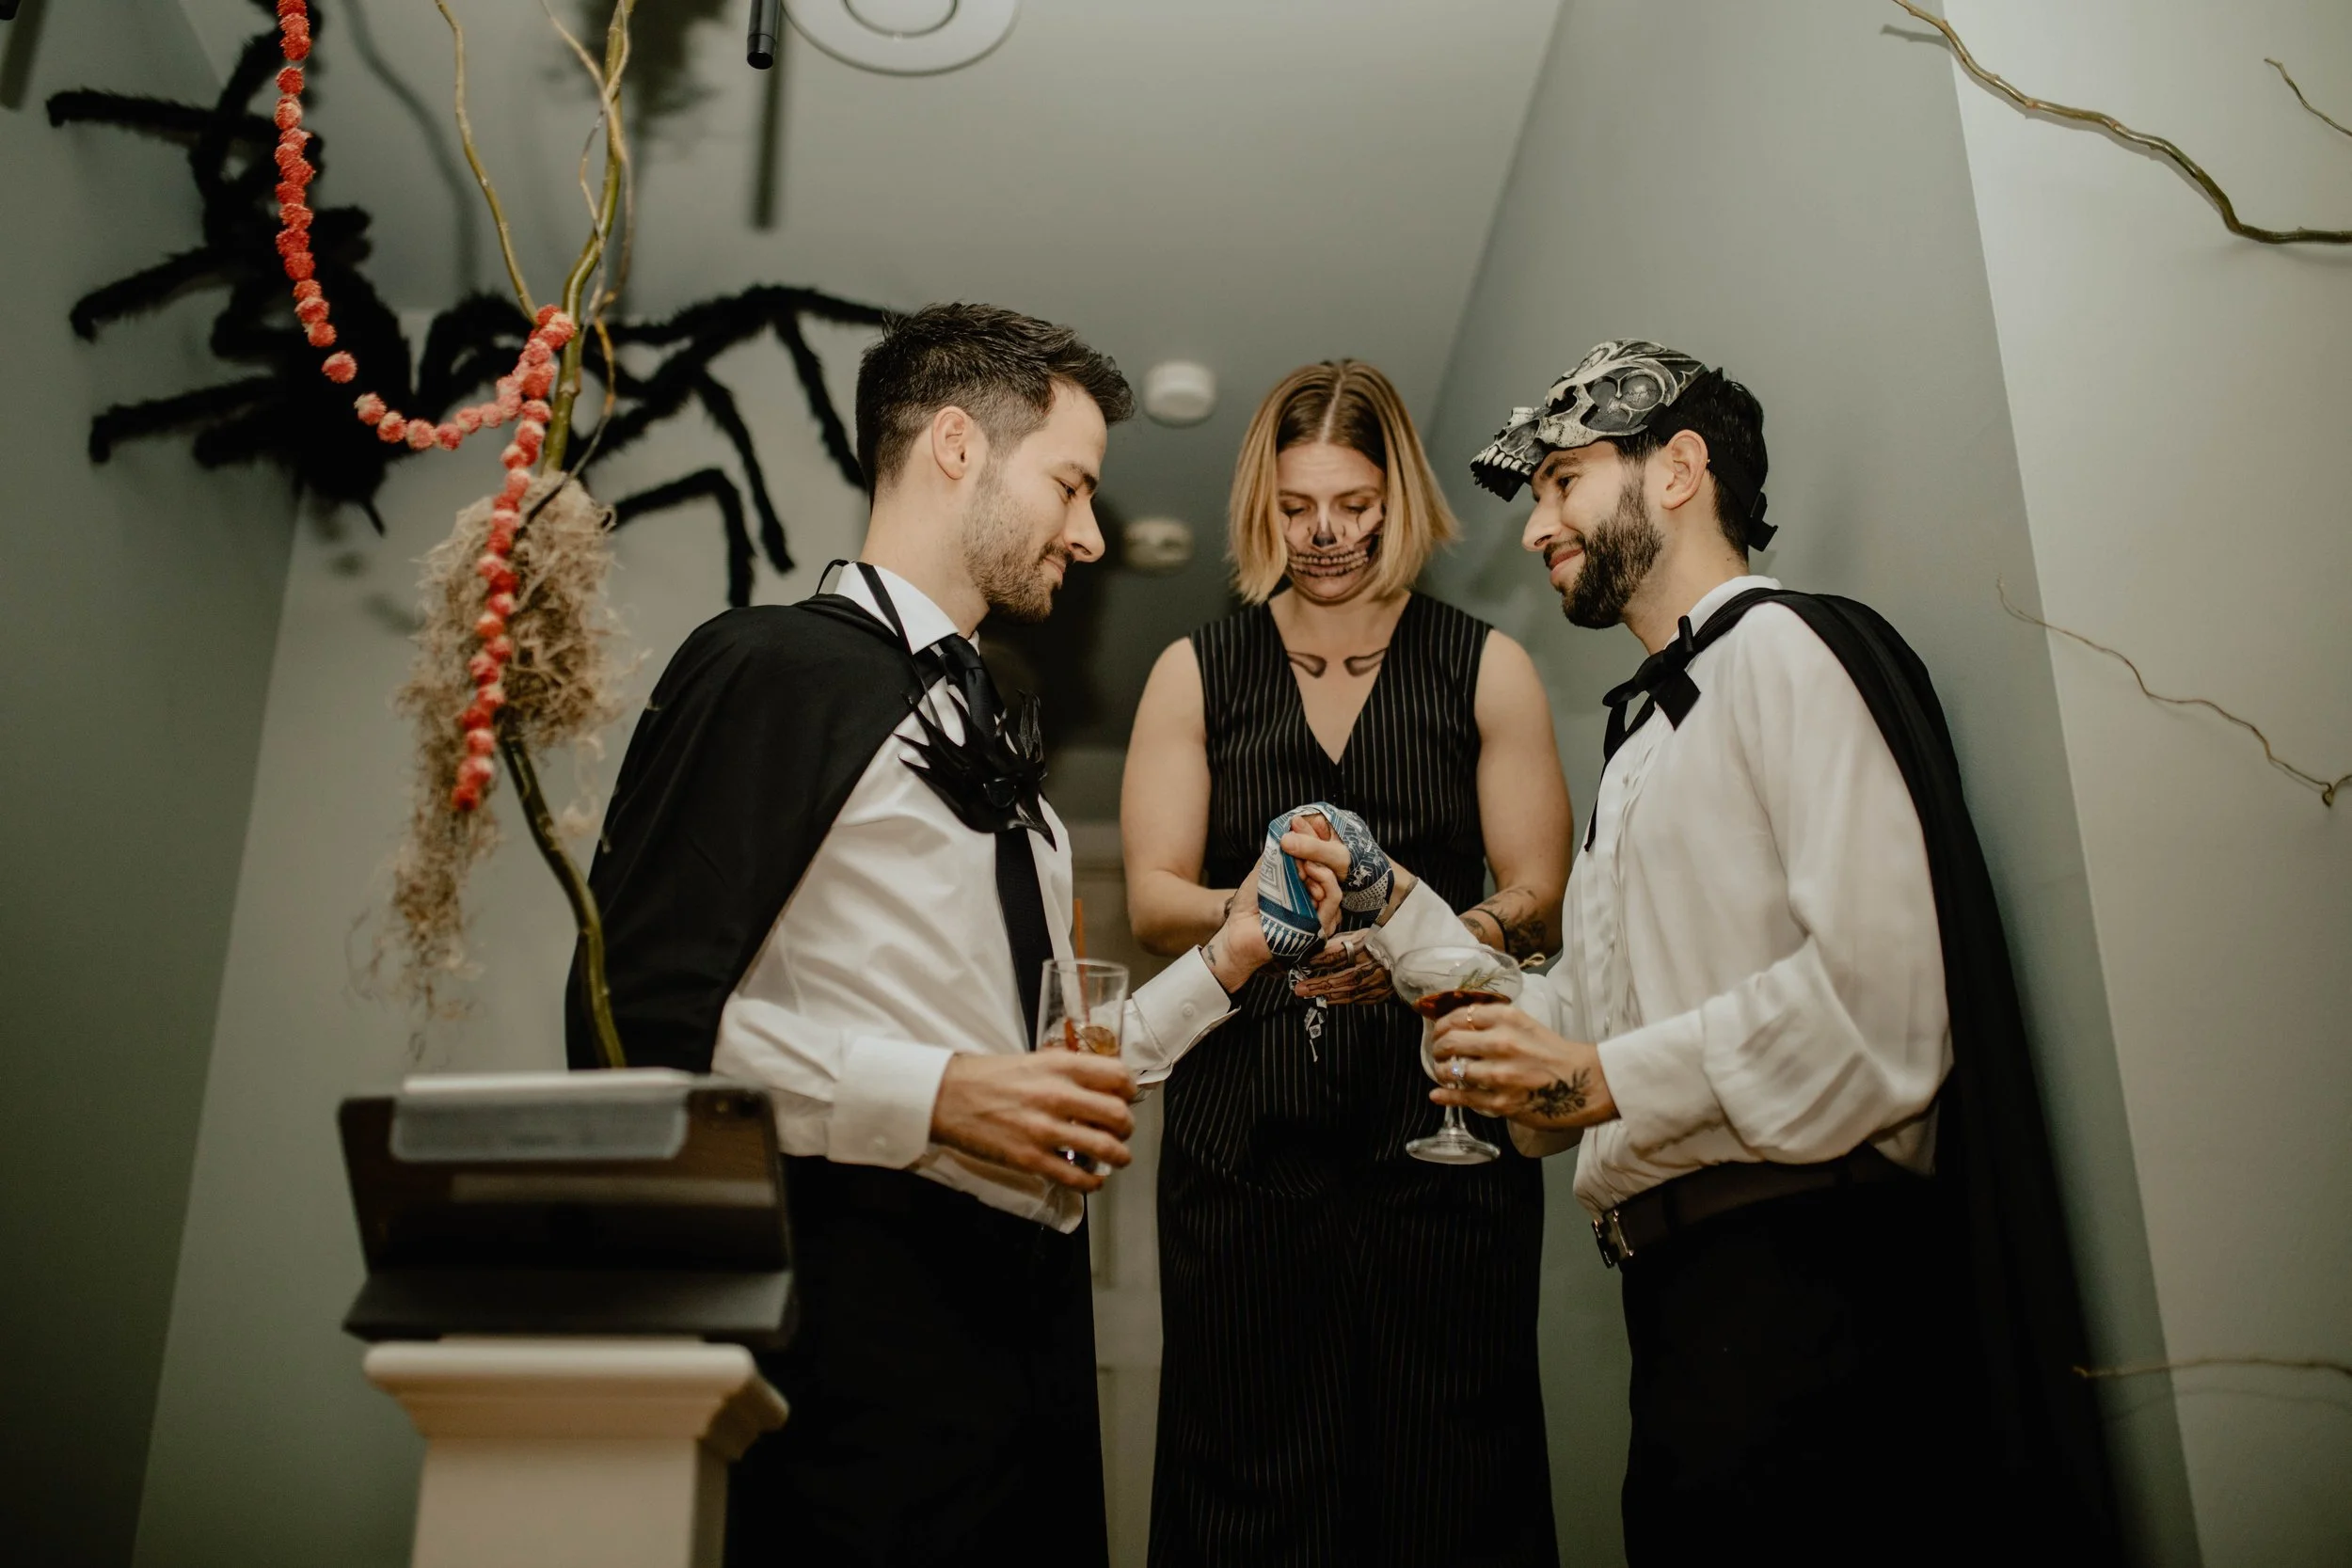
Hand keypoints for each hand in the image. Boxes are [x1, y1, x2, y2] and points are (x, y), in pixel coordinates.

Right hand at [930, 1051, 1135, 1190]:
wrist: (947, 1096)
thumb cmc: (989, 1076)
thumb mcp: (1035, 1060)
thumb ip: (1069, 1071)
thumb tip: (1101, 1086)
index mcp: (1061, 1066)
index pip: (1118, 1075)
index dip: (1130, 1090)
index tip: (1127, 1098)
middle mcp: (1057, 1095)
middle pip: (1119, 1115)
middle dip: (1127, 1127)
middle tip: (1120, 1131)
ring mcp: (1044, 1130)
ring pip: (1106, 1149)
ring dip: (1119, 1157)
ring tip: (1116, 1157)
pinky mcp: (1031, 1159)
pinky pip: (1076, 1177)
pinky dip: (1093, 1182)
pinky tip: (1092, 1179)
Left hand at [1206, 812, 1345, 989]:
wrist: (1236, 933)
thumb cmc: (1250, 905)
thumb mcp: (1265, 871)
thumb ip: (1279, 853)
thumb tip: (1291, 827)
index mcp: (1308, 884)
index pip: (1322, 858)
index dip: (1315, 838)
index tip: (1301, 821)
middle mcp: (1318, 898)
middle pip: (1333, 868)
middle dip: (1319, 845)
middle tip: (1304, 829)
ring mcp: (1321, 913)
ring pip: (1336, 883)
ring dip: (1322, 864)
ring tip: (1305, 856)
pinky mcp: (1319, 927)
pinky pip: (1332, 902)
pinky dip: (1324, 883)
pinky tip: (1311, 871)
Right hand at [1279, 815, 1417, 921]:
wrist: (1384, 892)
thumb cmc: (1367, 868)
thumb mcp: (1338, 856)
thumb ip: (1312, 847)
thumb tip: (1283, 839)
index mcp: (1328, 823)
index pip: (1298, 824)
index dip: (1290, 840)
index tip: (1287, 855)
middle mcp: (1323, 836)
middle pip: (1296, 844)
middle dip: (1297, 861)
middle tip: (1302, 875)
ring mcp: (1322, 854)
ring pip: (1300, 861)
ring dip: (1303, 875)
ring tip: (1312, 886)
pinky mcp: (1322, 870)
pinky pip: (1307, 873)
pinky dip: (1308, 882)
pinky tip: (1314, 891)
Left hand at [1290, 934, 1393, 1004]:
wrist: (1408, 953)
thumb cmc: (1381, 940)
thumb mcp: (1361, 934)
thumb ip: (1340, 943)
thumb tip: (1318, 952)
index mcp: (1368, 947)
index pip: (1340, 955)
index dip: (1320, 961)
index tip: (1305, 964)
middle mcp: (1373, 966)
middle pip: (1342, 978)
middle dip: (1319, 985)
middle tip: (1300, 988)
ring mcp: (1378, 982)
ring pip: (1349, 993)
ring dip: (1327, 995)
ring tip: (1309, 995)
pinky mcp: (1381, 993)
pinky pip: (1359, 999)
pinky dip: (1342, 999)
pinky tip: (1330, 999)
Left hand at [1427, 1002, 1615, 1129]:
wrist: (1585, 1084)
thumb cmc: (1556, 1054)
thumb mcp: (1526, 1024)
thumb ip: (1495, 1022)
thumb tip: (1459, 1024)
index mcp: (1508, 1019)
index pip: (1460, 1015)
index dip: (1443, 1024)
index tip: (1440, 1030)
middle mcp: (1501, 1043)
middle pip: (1450, 1041)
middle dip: (1437, 1047)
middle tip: (1437, 1051)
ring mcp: (1500, 1075)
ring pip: (1452, 1070)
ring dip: (1441, 1071)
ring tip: (1443, 1071)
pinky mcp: (1502, 1103)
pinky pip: (1463, 1097)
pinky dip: (1446, 1095)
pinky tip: (1438, 1094)